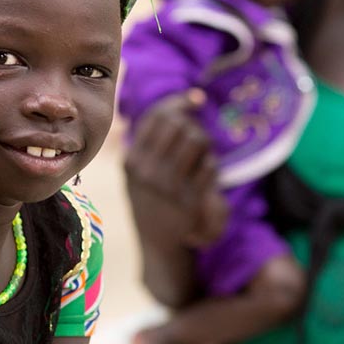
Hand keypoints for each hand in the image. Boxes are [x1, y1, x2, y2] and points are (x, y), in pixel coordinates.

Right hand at [124, 89, 223, 246]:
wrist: (157, 245)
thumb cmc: (150, 200)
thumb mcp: (138, 171)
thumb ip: (154, 138)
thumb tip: (191, 99)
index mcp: (132, 161)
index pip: (156, 116)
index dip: (180, 102)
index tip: (196, 100)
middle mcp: (146, 171)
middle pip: (178, 124)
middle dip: (193, 125)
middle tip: (195, 138)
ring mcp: (168, 186)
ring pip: (196, 140)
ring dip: (204, 142)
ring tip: (201, 154)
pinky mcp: (189, 199)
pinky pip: (209, 165)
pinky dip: (211, 165)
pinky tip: (205, 174)